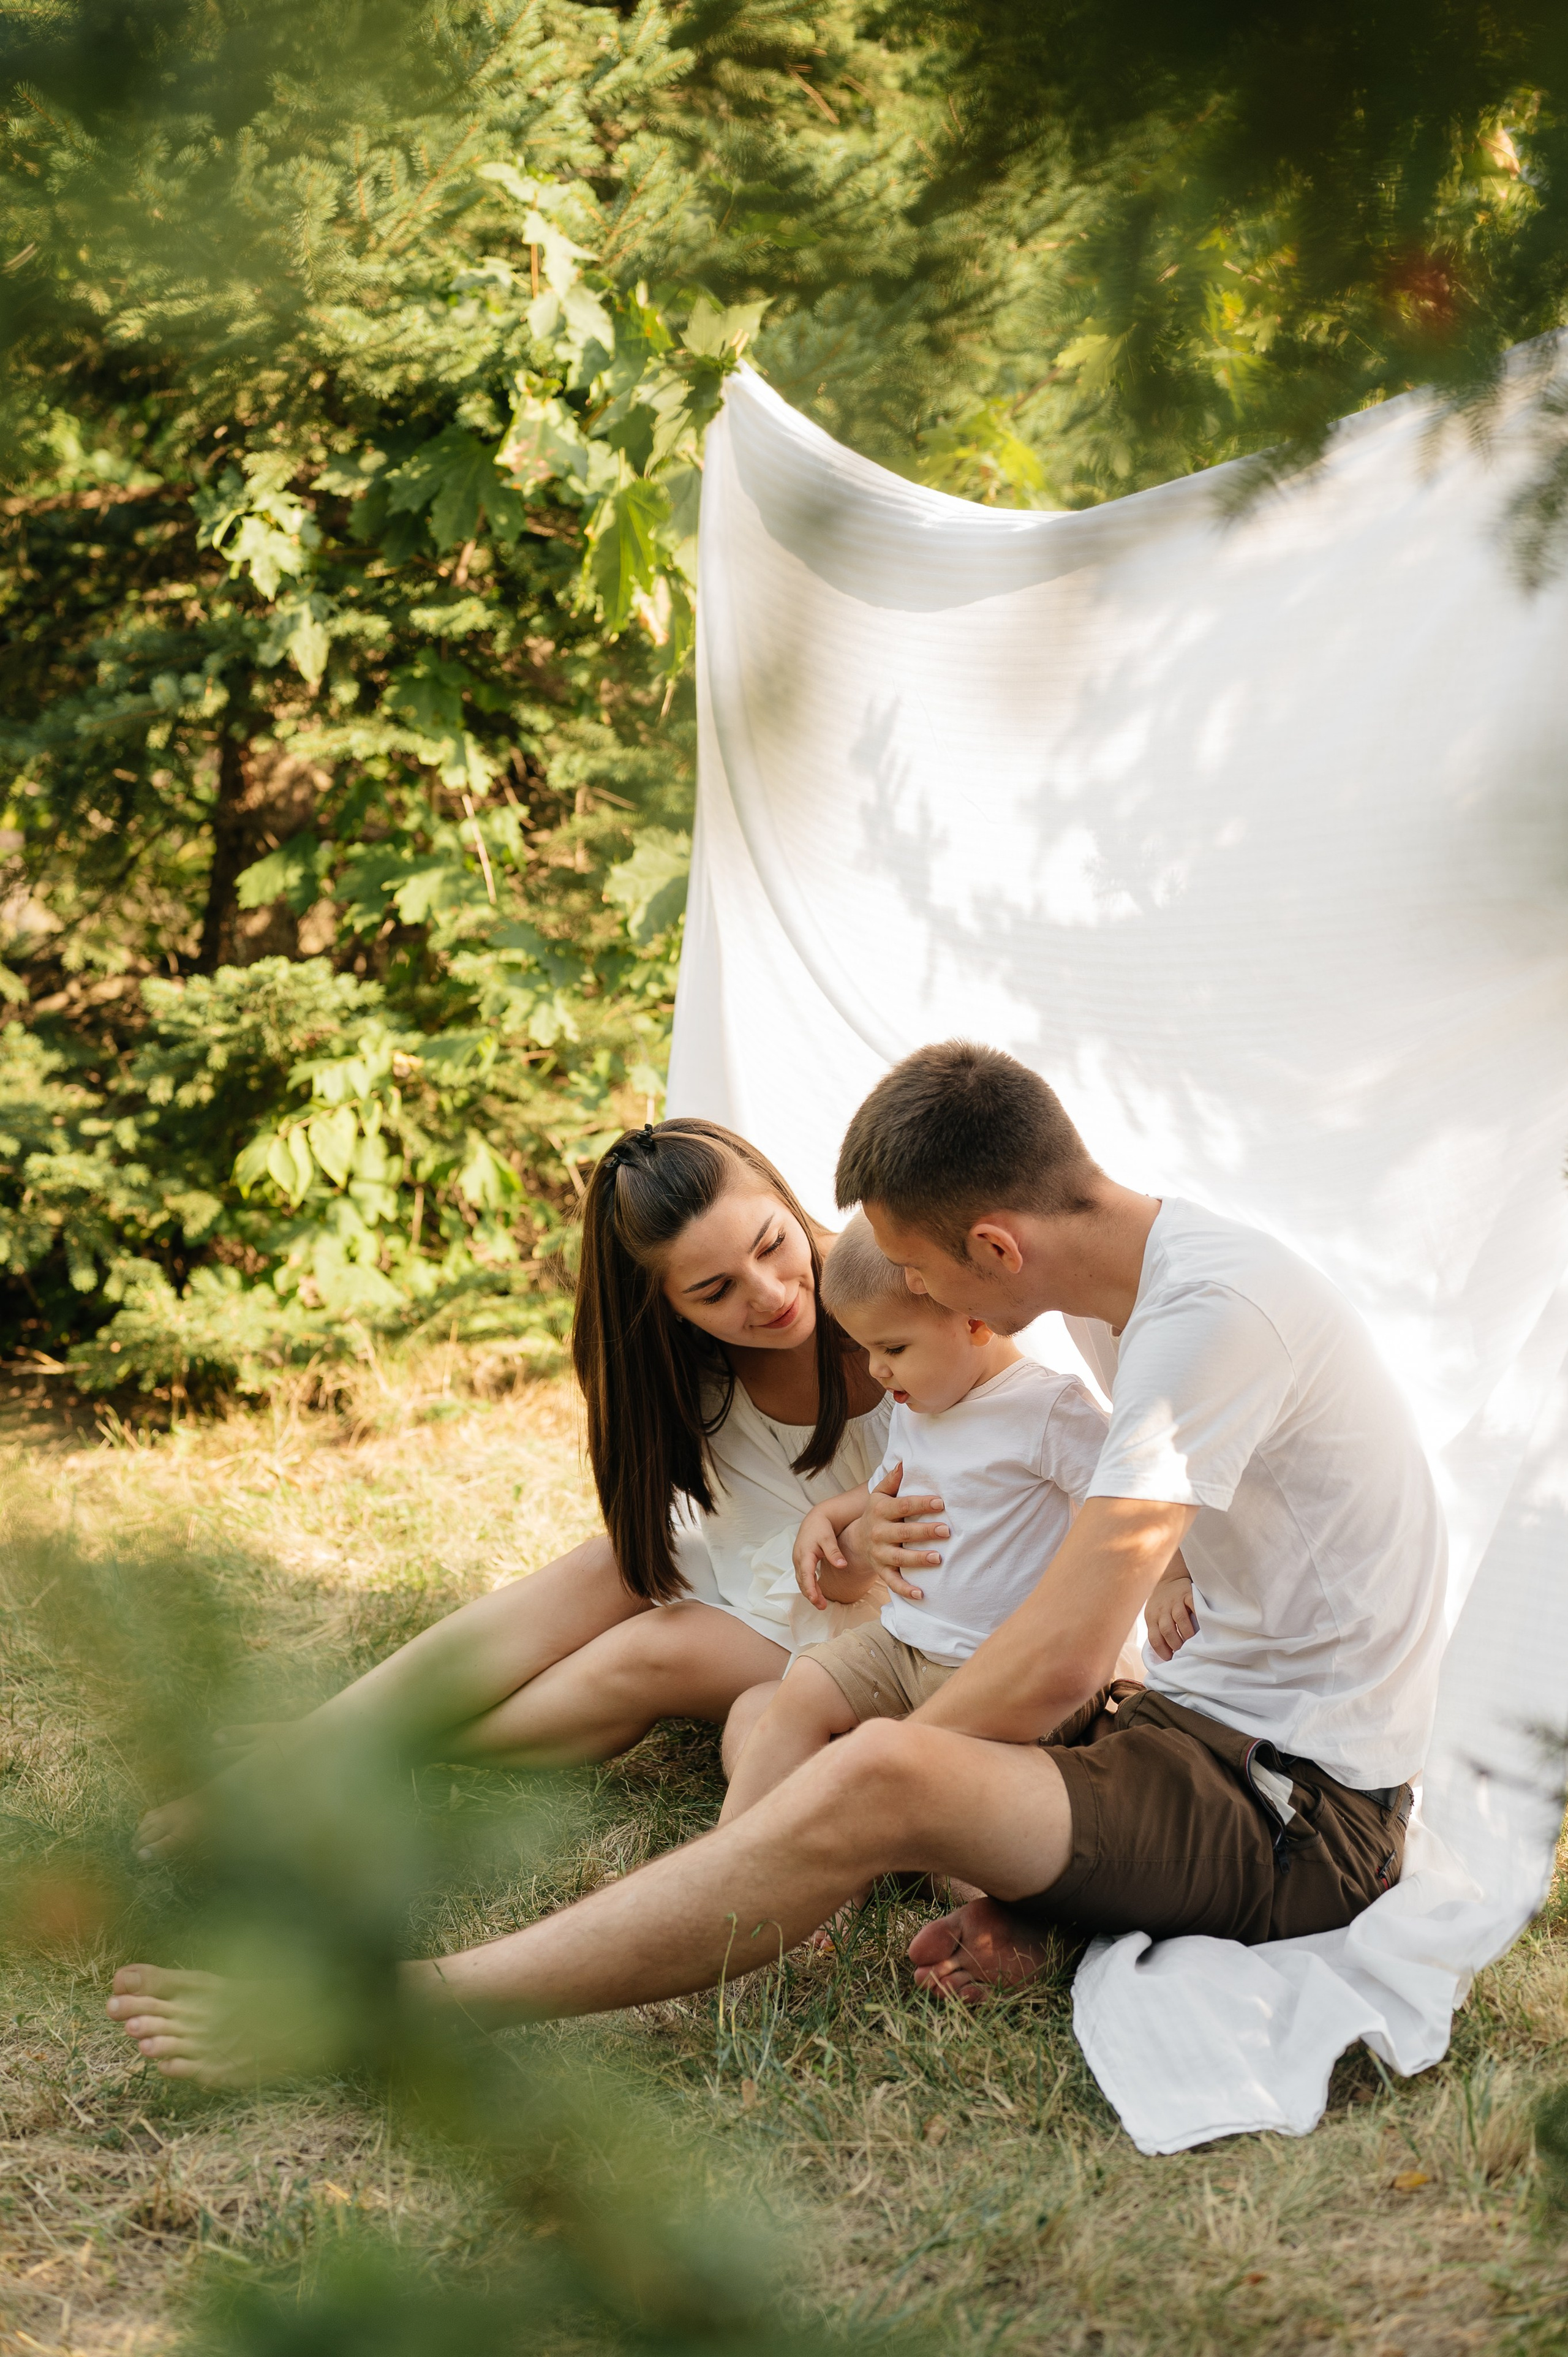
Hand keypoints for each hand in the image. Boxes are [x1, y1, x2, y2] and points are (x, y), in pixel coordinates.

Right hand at [793, 1504, 846, 1612]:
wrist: (815, 1519)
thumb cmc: (821, 1528)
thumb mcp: (828, 1538)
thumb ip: (834, 1552)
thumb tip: (842, 1565)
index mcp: (804, 1554)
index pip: (806, 1575)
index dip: (810, 1589)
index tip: (816, 1600)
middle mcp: (798, 1559)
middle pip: (802, 1581)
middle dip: (811, 1595)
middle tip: (822, 1606)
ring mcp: (799, 1561)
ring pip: (801, 1581)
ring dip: (809, 1592)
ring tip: (821, 1604)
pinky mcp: (802, 1562)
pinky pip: (803, 1577)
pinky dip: (808, 1586)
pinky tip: (817, 1593)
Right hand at [841, 1462, 944, 1602]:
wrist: (857, 1539)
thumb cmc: (877, 1513)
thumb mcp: (879, 1494)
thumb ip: (892, 1479)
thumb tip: (905, 1461)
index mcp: (880, 1511)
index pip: (903, 1506)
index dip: (921, 1504)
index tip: (940, 1503)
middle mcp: (878, 1532)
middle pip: (904, 1532)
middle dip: (925, 1532)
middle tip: (946, 1530)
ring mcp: (880, 1553)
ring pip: (900, 1557)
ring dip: (919, 1559)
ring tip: (938, 1558)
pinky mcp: (881, 1570)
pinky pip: (893, 1582)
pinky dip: (906, 1589)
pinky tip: (922, 1593)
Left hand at [1145, 1576, 1197, 1661]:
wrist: (1170, 1579)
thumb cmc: (1163, 1605)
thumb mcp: (1154, 1616)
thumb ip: (1158, 1631)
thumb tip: (1167, 1656)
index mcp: (1151, 1617)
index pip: (1154, 1639)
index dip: (1163, 1652)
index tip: (1172, 1660)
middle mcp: (1161, 1609)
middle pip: (1167, 1630)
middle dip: (1176, 1644)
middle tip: (1185, 1652)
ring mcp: (1175, 1601)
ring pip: (1180, 1619)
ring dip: (1187, 1634)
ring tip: (1194, 1643)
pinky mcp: (1187, 1594)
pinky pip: (1193, 1605)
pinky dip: (1197, 1616)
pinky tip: (1202, 1626)